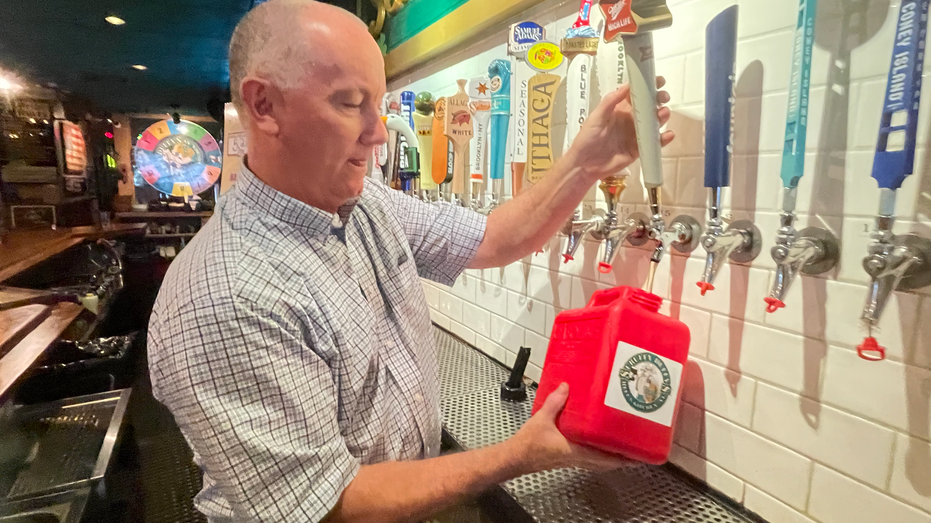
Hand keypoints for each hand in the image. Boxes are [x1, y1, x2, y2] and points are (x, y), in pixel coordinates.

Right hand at [507, 383, 634, 473]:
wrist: (516, 457)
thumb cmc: (529, 443)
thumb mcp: (542, 419)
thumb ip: (555, 402)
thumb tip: (566, 387)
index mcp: (577, 452)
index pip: (606, 459)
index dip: (625, 458)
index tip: (639, 454)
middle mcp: (579, 459)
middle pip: (608, 463)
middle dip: (625, 458)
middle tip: (639, 449)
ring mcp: (574, 461)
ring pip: (601, 463)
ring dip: (614, 457)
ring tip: (625, 447)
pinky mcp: (568, 458)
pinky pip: (592, 459)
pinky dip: (601, 454)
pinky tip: (602, 444)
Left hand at [565, 77, 673, 180]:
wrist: (585, 165)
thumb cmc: (587, 139)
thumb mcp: (596, 117)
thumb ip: (610, 102)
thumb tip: (626, 86)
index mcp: (620, 109)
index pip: (637, 94)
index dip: (648, 86)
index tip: (659, 80)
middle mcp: (631, 119)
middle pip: (650, 106)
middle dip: (659, 99)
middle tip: (663, 97)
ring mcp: (636, 134)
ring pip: (654, 122)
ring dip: (662, 116)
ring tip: (663, 114)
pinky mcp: (640, 149)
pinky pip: (654, 142)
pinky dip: (664, 139)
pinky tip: (668, 135)